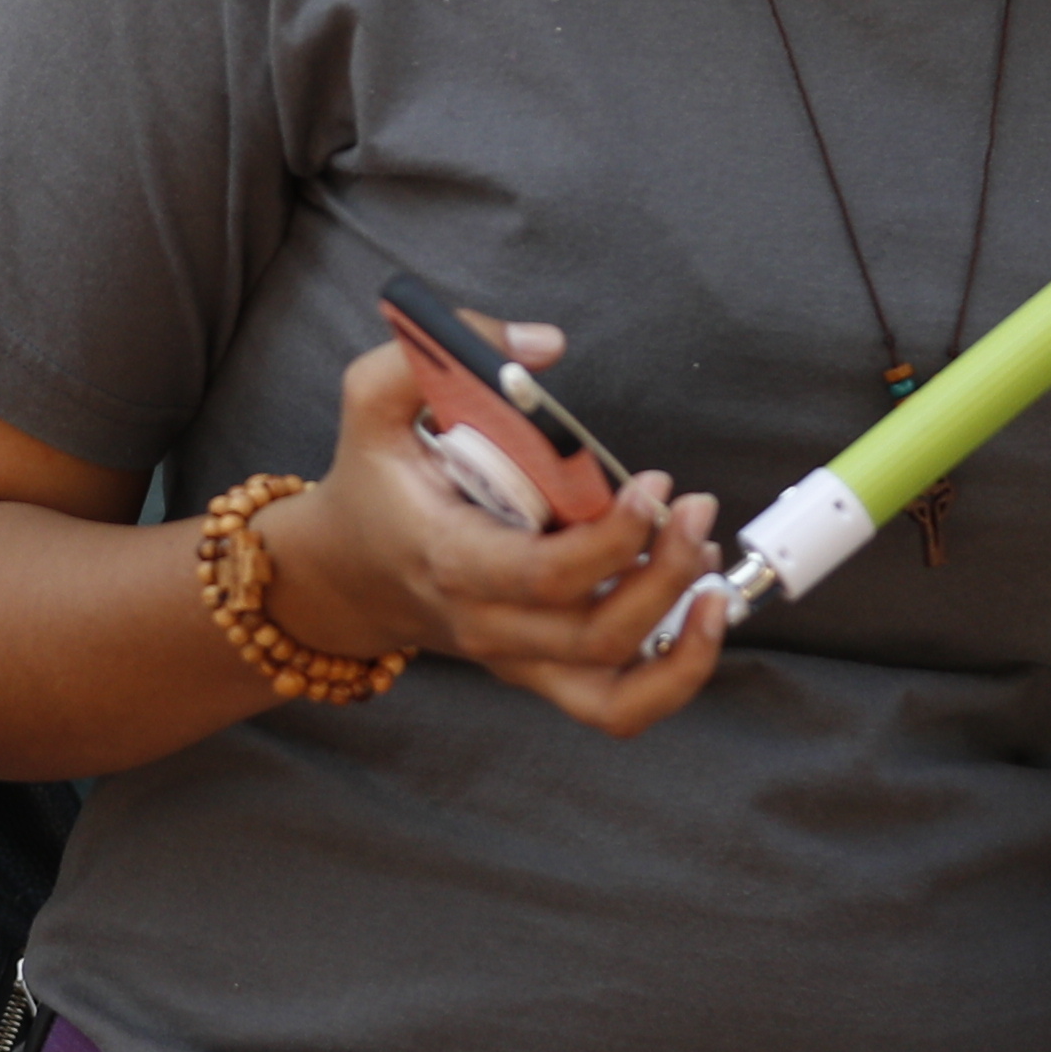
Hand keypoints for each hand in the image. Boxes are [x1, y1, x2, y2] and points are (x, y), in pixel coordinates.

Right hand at [252, 328, 724, 737]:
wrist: (342, 576)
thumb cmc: (370, 486)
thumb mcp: (372, 400)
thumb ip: (446, 351)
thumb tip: (545, 345)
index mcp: (449, 560)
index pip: (546, 574)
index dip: (614, 537)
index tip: (651, 484)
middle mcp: (487, 624)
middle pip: (596, 632)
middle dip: (666, 573)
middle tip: (692, 507)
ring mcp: (517, 659)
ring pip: (616, 684)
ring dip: (682, 632)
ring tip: (707, 558)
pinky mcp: (542, 671)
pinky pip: (618, 706)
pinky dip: (675, 677)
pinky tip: (705, 616)